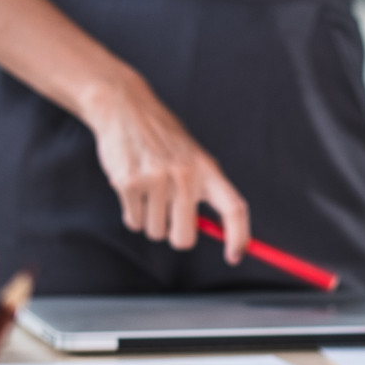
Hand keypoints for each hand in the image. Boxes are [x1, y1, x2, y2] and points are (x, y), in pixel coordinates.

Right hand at [81, 73, 248, 263]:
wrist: (125, 108)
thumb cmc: (162, 138)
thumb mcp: (192, 157)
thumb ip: (204, 191)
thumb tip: (217, 232)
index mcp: (207, 169)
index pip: (234, 209)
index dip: (239, 237)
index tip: (235, 256)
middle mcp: (185, 176)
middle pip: (184, 238)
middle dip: (175, 235)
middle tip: (168, 215)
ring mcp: (156, 180)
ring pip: (156, 232)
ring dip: (150, 220)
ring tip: (148, 189)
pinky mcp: (129, 184)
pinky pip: (134, 223)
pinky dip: (132, 213)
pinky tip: (133, 187)